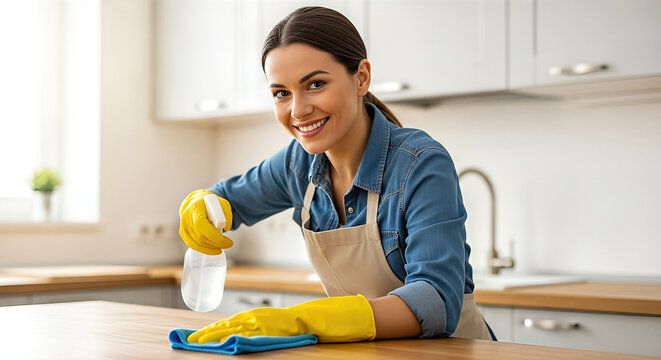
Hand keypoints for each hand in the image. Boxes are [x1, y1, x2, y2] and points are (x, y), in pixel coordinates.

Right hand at [179, 189, 232, 254]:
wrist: (196, 201)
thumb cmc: (210, 203)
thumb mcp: (222, 203)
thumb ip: (227, 213)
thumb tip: (227, 227)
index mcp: (195, 207)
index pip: (200, 224)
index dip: (213, 235)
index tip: (226, 240)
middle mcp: (187, 216)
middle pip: (200, 236)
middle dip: (216, 243)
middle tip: (229, 244)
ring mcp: (183, 225)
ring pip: (197, 243)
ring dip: (212, 248)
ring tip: (223, 247)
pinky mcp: (183, 232)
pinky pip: (192, 245)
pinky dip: (204, 250)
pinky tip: (213, 250)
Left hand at [187, 295, 375, 343]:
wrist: (320, 318)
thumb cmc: (297, 325)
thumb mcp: (274, 327)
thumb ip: (258, 331)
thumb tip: (238, 340)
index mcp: (256, 317)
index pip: (228, 324)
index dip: (209, 331)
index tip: (191, 338)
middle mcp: (257, 317)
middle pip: (226, 326)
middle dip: (206, 334)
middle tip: (186, 341)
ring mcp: (264, 323)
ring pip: (233, 329)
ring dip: (214, 335)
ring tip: (197, 342)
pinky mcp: (273, 329)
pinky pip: (251, 334)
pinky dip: (236, 337)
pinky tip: (225, 341)